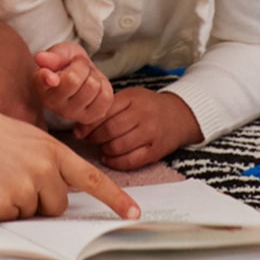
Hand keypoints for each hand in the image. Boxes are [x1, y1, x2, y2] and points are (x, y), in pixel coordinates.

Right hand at [0, 100, 139, 221]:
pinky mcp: (5, 205)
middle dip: (39, 200)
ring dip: (16, 202)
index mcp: (51, 148)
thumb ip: (46, 160)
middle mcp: (44, 168)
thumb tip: (57, 191)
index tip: (134, 214)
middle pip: (57, 205)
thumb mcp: (24, 137)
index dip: (114, 198)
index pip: (90, 177)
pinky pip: (10, 219)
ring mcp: (26, 187)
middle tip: (12, 175)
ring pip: (32, 213)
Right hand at [33, 43, 113, 128]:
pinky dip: (104, 86)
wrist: (81, 74)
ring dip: (93, 76)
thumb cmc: (66, 63)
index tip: (52, 78)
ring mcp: (71, 114)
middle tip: (78, 66)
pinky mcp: (89, 118)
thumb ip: (53, 56)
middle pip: (74, 79)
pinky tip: (95, 88)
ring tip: (86, 76)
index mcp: (41, 85)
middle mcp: (53, 104)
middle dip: (81, 66)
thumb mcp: (60, 53)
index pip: (44, 81)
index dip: (47, 79)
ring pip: (92, 87)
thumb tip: (40, 58)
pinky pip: (106, 97)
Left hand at [78, 86, 202, 169]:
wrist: (180, 115)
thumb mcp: (132, 96)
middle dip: (94, 137)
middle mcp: (142, 115)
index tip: (78, 130)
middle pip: (110, 130)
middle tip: (87, 140)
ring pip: (118, 146)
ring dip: (104, 150)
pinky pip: (131, 161)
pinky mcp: (155, 152)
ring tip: (99, 147)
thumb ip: (111, 105)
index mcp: (133, 98)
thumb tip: (84, 120)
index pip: (105, 111)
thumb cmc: (149, 105)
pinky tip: (108, 159)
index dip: (89, 124)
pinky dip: (115, 163)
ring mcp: (150, 134)